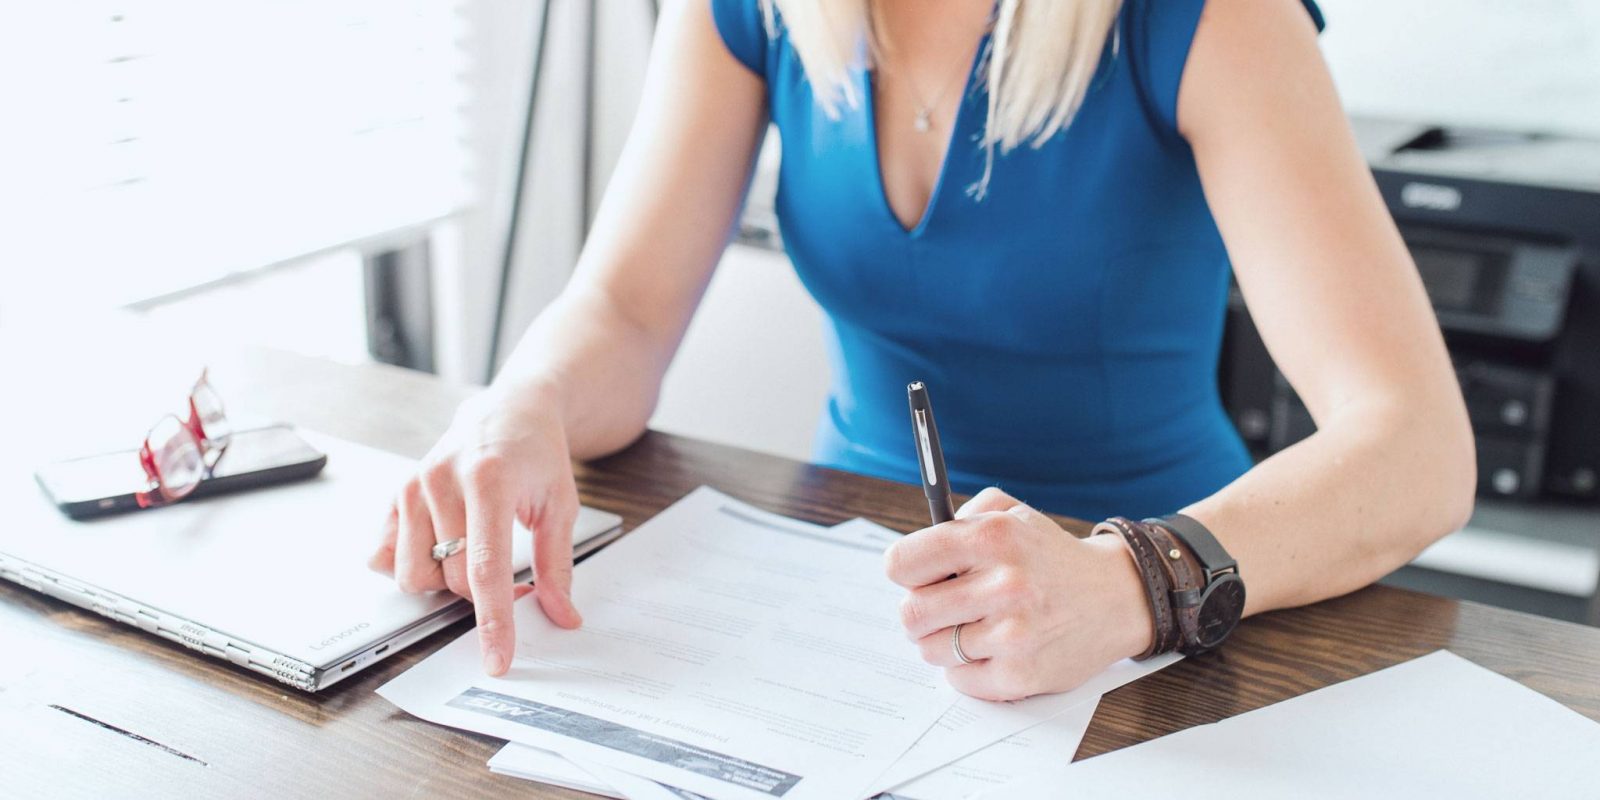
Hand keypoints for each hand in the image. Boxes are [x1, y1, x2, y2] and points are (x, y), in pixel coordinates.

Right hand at [369, 384, 582, 675]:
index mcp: (490, 481)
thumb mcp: (561, 504)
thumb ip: (558, 565)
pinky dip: (410, 565)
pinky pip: (384, 557)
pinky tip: (437, 544)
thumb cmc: (536, 456)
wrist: (508, 411)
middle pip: (453, 579)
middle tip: (508, 569)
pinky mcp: (394, 493)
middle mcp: (442, 481)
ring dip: (444, 580)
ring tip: (470, 548)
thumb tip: (562, 616)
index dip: (492, 621)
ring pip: (415, 576)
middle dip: (483, 593)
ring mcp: (412, 486)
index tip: (497, 659)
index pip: (487, 569)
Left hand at [883, 487, 1153, 700]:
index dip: (903, 570)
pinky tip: (992, 649)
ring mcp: (1013, 634)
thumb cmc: (1050, 556)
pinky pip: (959, 679)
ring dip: (943, 641)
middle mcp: (1004, 584)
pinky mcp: (1021, 674)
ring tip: (973, 627)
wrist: (1115, 597)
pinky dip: (967, 668)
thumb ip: (958, 517)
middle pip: (911, 612)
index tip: (913, 575)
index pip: (903, 562)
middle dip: (918, 610)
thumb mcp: (1011, 513)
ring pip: (931, 649)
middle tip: (940, 607)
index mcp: (993, 538)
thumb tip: (913, 551)